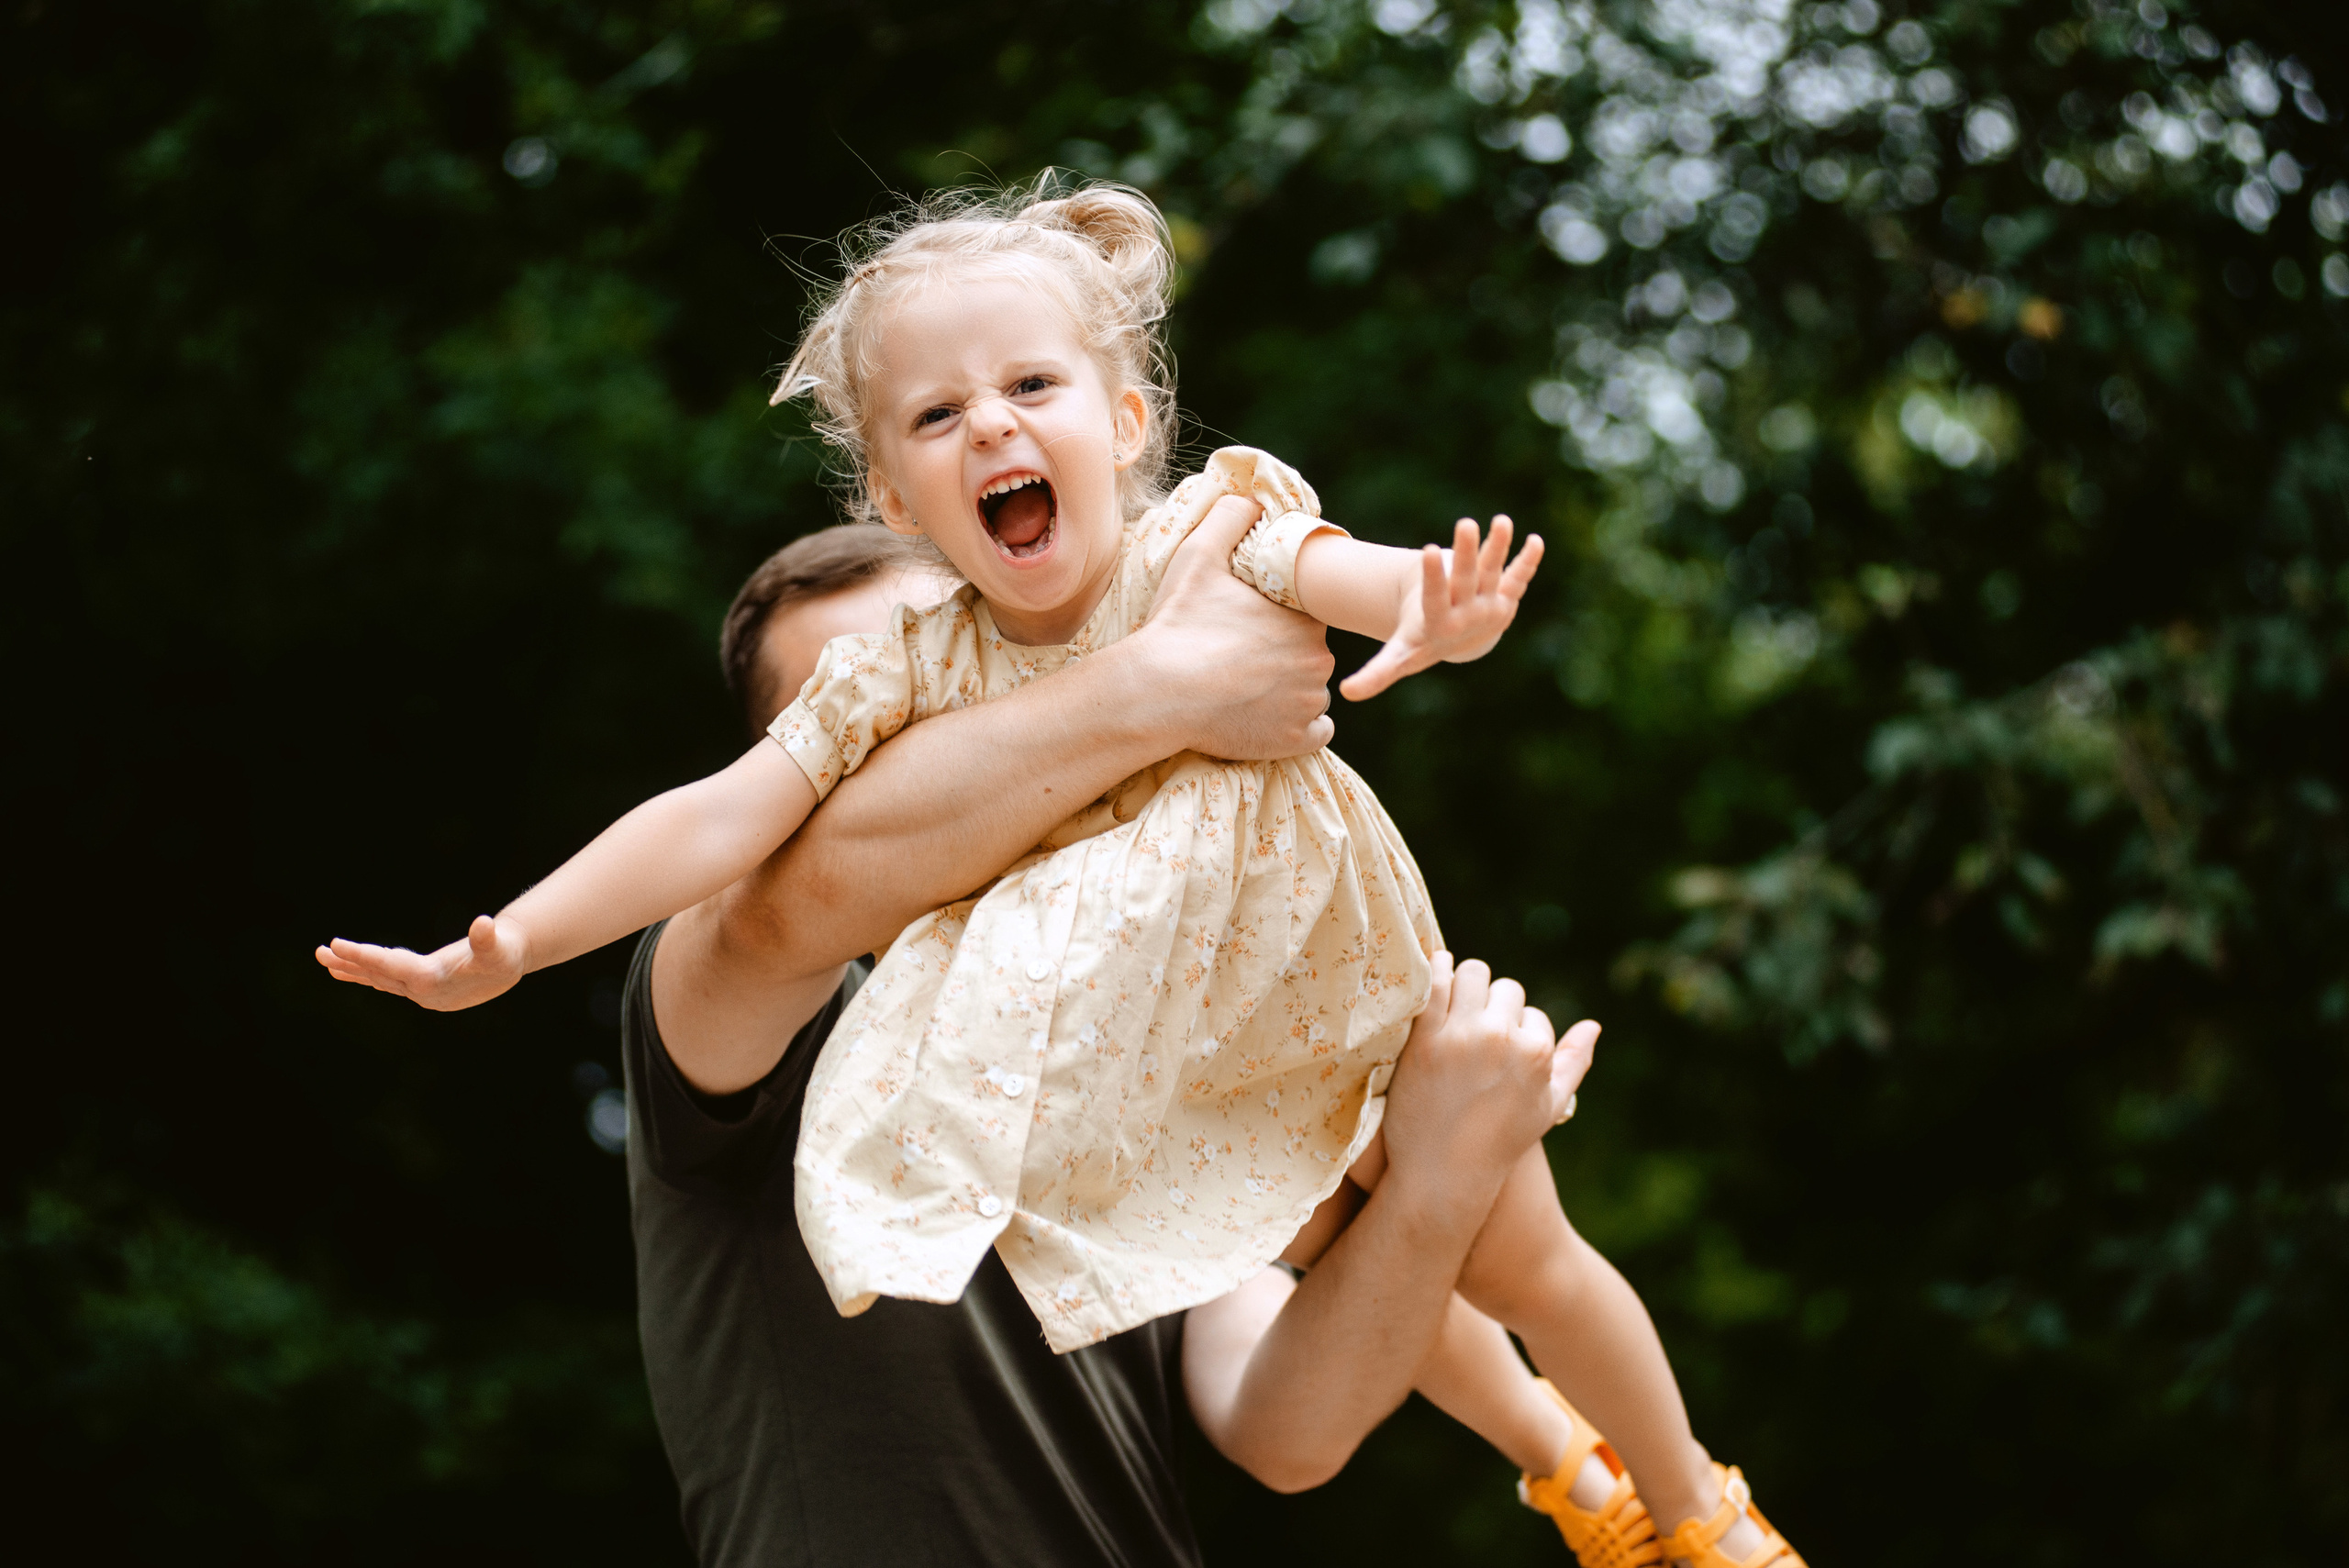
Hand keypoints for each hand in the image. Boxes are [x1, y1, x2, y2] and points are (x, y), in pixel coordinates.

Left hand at [315, 914, 527, 1010]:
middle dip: (348, 963)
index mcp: (432, 981)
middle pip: (377, 975)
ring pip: (378, 979)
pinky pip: (386, 980)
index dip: (361, 955)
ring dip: (352, 969)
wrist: (511, 963)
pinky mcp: (421, 986)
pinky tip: (349, 970)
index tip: (336, 945)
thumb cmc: (505, 953)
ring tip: (325, 960)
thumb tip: (484, 926)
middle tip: (320, 952)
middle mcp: (420, 990)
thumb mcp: (499, 946)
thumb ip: (488, 939)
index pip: (388, 966)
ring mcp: (419, 991)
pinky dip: (367, 974)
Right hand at [1130, 494, 1336, 758]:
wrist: (1160, 691)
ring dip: (1289, 694)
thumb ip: (1230, 519)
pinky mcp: (1297, 740)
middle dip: (1284, 659)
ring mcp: (1309, 703)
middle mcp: (1318, 660)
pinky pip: (1314, 732)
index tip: (1247, 632)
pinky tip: (1265, 718)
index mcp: (1304, 619)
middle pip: (1309, 657)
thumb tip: (1250, 500)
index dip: (1277, 624)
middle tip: (1241, 663)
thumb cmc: (1180, 625)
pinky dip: (1296, 729)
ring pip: (1311, 694)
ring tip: (1246, 692)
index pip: (1305, 620)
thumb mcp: (1198, 557)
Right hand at [1340, 516, 1541, 700]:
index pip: (1437, 598)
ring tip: (1502, 521)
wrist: (1462, 643)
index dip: (1435, 576)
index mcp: (1441, 623)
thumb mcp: (1402, 656)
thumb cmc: (1424, 641)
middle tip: (1465, 523)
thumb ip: (1379, 672)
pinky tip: (1537, 542)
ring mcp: (1490, 602)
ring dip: (1499, 547)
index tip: (1430, 551)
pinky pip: (1519, 576)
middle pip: (1468, 578)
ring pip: (1495, 571)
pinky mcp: (1506, 593)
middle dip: (1467, 552)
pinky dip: (1528, 560)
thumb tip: (1345, 694)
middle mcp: (1469, 612)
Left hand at [1376, 952, 1597, 1227]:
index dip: (1516, 1029)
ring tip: (1456, 1000)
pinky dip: (1436, 971)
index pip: (1532, 1013)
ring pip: (1471, 973)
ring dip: (1466, 982)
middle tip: (1477, 1023)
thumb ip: (1574, 1062)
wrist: (1443, 1173)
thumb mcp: (1549, 1107)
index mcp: (1536, 1052)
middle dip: (1494, 1003)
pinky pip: (1433, 982)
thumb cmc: (1500, 1143)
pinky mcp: (1424, 1036)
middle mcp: (1502, 1037)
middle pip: (1505, 988)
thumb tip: (1594, 1025)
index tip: (1500, 1048)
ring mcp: (1461, 1035)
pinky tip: (1433, 977)